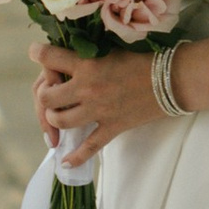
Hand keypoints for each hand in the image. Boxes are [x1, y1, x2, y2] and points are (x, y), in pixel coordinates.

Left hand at [33, 37, 164, 153]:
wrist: (173, 79)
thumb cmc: (145, 58)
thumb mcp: (112, 48)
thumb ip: (89, 53)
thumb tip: (68, 54)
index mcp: (88, 64)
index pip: (49, 58)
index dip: (38, 53)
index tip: (36, 52)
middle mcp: (88, 88)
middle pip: (47, 97)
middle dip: (43, 93)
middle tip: (50, 90)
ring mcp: (99, 111)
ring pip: (61, 121)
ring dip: (54, 119)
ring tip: (58, 114)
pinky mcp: (112, 127)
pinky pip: (89, 147)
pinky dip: (75, 156)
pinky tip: (65, 160)